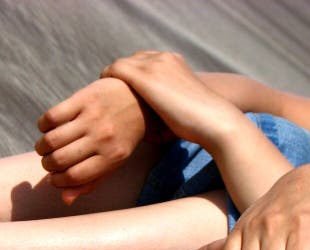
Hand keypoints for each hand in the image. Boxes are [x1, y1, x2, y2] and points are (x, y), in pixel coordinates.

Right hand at [35, 78, 151, 204]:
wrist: (139, 99)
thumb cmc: (121, 137)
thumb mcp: (113, 163)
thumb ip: (90, 182)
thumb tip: (65, 200)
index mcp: (112, 157)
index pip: (74, 177)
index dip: (57, 181)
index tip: (54, 178)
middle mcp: (103, 137)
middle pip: (59, 159)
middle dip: (47, 164)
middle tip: (49, 161)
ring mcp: (93, 117)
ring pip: (51, 139)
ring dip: (41, 147)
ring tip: (45, 147)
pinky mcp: (83, 98)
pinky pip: (51, 116)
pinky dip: (43, 126)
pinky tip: (48, 128)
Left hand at [101, 51, 244, 150]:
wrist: (212, 120)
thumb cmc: (197, 125)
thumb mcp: (177, 109)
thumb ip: (159, 110)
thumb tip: (141, 130)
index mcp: (174, 63)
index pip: (142, 61)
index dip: (129, 77)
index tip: (118, 94)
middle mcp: (163, 58)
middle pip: (130, 61)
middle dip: (118, 77)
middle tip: (105, 97)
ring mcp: (154, 65)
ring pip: (120, 65)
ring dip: (109, 80)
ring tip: (97, 99)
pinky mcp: (145, 76)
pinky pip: (115, 70)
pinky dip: (105, 81)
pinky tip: (98, 97)